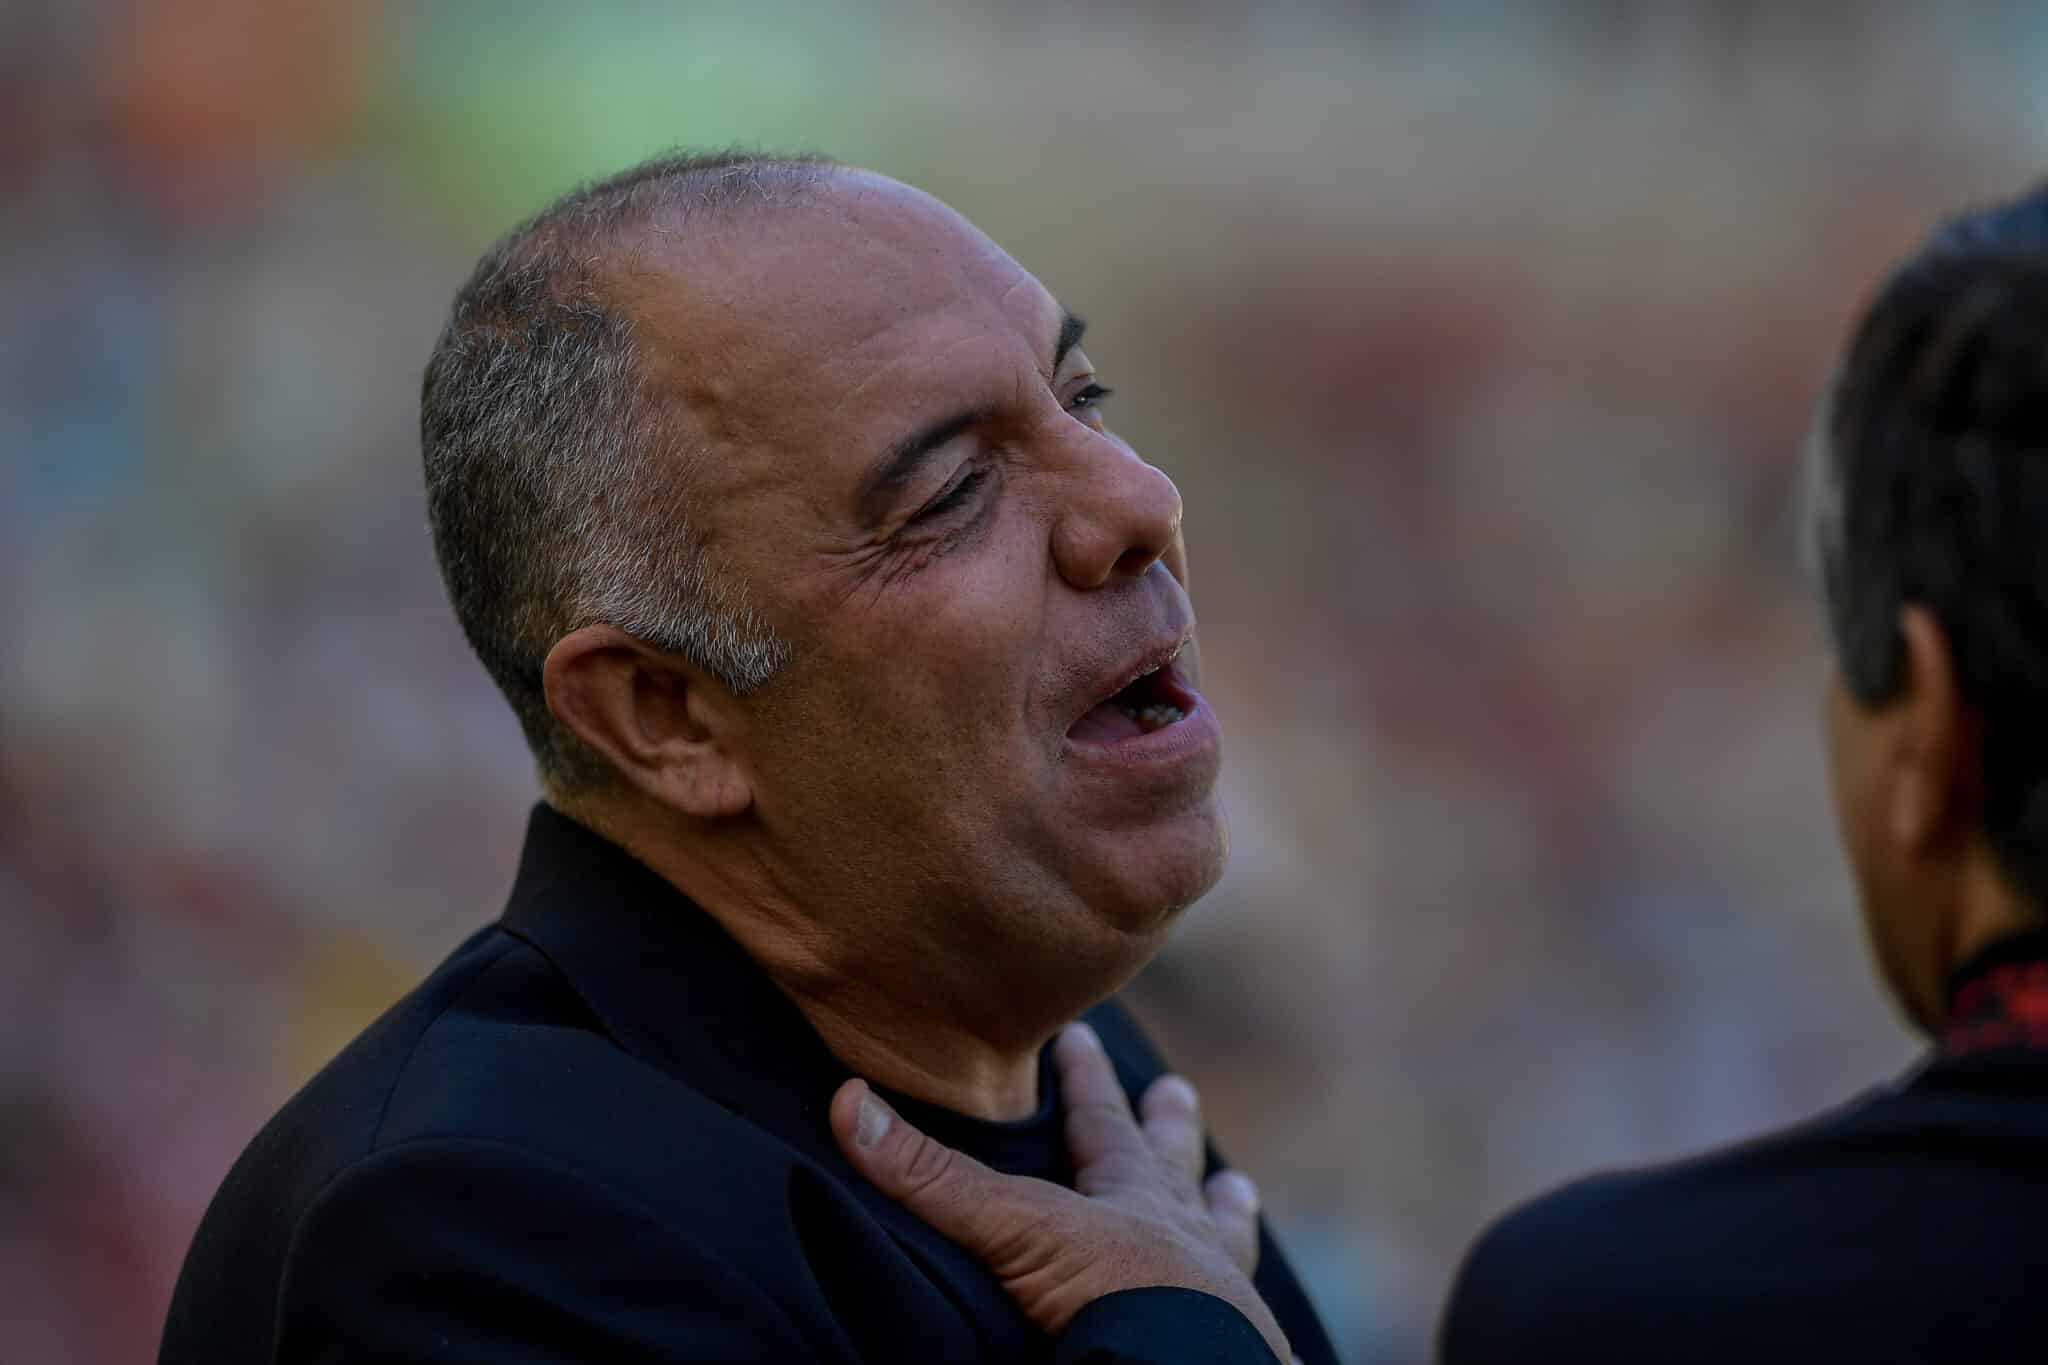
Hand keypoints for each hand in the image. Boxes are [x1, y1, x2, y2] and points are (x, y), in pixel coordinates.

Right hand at [829, 1022, 1289, 1362]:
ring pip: (1223, 1236)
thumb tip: (849, 1104)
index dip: (1085, 1081)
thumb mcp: (1014, 1228)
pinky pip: (1244, 1318)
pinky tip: (1250, 1312)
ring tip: (1237, 1190)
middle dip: (1167, 1128)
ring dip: (1221, 1210)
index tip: (1083, 1038)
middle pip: (1173, 1168)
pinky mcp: (1236, 1349)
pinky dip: (1241, 1307)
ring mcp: (1220, 1293)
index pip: (1101, 1122)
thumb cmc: (1114, 1295)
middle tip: (1178, 1091)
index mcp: (1132, 1197)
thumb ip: (935, 1178)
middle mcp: (1182, 1235)